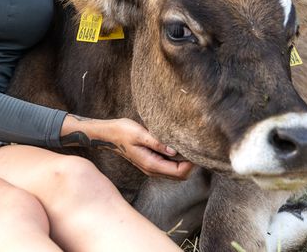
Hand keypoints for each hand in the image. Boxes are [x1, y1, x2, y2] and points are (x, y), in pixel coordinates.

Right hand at [60, 115, 192, 179]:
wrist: (109, 134)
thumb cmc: (123, 131)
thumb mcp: (140, 134)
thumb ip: (158, 143)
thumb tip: (176, 150)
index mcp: (151, 164)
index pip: (180, 172)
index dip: (192, 163)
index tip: (196, 149)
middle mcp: (153, 170)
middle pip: (181, 176)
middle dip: (192, 165)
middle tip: (196, 148)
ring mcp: (152, 168)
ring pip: (176, 173)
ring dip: (185, 163)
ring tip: (188, 146)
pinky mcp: (151, 163)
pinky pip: (170, 167)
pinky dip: (178, 161)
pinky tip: (178, 147)